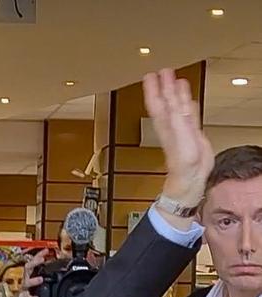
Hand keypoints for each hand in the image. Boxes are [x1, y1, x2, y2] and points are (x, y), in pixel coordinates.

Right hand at [12, 250, 49, 296]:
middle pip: (28, 268)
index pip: (34, 263)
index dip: (39, 255)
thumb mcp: (39, 285)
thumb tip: (59, 271)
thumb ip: (47, 278)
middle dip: (34, 262)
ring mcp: (23, 290)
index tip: (46, 250)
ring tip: (40, 279)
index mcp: (31, 276)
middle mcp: (26, 281)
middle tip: (41, 259)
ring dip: (33, 280)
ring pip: (26, 283)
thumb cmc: (31, 296)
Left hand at [143, 69, 214, 211]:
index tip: (150, 75)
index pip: (156, 102)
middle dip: (164, 85)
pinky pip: (190, 113)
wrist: (191, 178)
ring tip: (175, 79)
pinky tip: (188, 98)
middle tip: (163, 71)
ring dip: (176, 92)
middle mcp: (171, 123)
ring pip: (178, 104)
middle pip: (166, 100)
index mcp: (165, 123)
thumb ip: (178, 117)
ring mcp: (182, 127)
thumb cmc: (182, 163)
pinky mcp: (192, 132)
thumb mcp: (180, 136)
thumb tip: (175, 99)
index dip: (153, 88)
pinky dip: (188, 104)